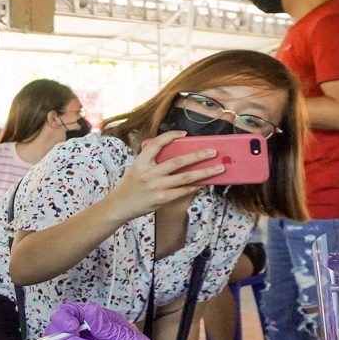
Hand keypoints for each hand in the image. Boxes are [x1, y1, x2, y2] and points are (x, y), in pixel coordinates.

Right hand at [101, 131, 222, 220]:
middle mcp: (149, 173)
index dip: (171, 136)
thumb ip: (149, 158)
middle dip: (198, 155)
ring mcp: (157, 186)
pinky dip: (195, 186)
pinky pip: (183, 191)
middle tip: (213, 151)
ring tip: (219, 168)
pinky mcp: (162, 198)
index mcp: (141, 162)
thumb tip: (171, 149)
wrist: (120, 205)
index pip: (157, 144)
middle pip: (178, 161)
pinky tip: (205, 183)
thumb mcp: (135, 167)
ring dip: (205, 172)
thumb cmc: (130, 185)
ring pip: (186, 177)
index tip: (184, 134)